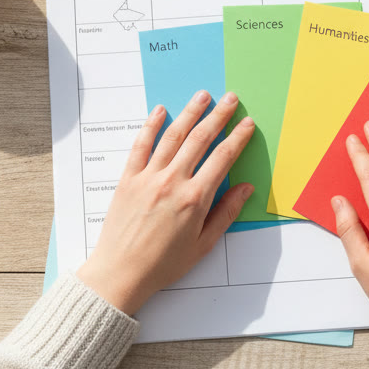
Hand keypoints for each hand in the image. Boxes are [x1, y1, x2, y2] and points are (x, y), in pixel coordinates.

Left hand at [77, 90, 254, 314]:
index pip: (222, 158)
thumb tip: (245, 189)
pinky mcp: (128, 179)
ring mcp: (148, 177)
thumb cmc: (163, 264)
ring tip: (202, 96)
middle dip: (218, 116)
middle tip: (230, 98)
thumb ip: (225, 214)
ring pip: (172, 136)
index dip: (237, 138)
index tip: (247, 124)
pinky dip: (151, 125)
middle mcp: (172, 182)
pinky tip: (160, 110)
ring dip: (189, 112)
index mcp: (195, 199)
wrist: (121, 273)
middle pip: (200, 139)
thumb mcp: (203, 245)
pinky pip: (141, 145)